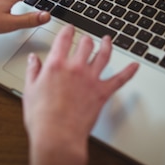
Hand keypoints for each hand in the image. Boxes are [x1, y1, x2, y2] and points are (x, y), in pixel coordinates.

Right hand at [22, 25, 138, 164]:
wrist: (57, 135)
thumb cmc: (42, 117)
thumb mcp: (30, 90)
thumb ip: (33, 71)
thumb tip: (33, 60)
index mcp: (56, 65)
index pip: (64, 39)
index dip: (68, 30)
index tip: (70, 28)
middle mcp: (75, 68)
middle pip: (85, 44)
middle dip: (86, 39)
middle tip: (86, 38)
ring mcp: (91, 79)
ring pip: (103, 55)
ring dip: (107, 45)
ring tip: (108, 40)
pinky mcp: (102, 92)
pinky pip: (120, 79)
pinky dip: (129, 71)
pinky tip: (134, 66)